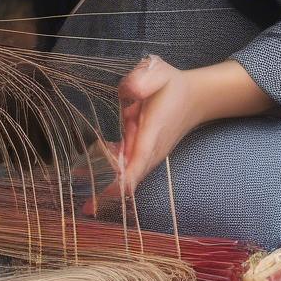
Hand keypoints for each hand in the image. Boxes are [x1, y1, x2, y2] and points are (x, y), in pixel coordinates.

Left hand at [86, 55, 200, 210]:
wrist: (195, 97)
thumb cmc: (173, 85)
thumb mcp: (159, 72)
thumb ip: (142, 80)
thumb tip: (127, 92)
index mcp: (153, 131)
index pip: (139, 160)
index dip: (124, 177)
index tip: (109, 192)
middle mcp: (151, 148)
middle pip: (130, 176)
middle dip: (110, 192)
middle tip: (86, 207)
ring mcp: (149, 153)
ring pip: (126, 175)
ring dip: (106, 186)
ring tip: (85, 203)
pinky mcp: (144, 152)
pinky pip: (125, 167)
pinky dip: (108, 174)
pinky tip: (86, 175)